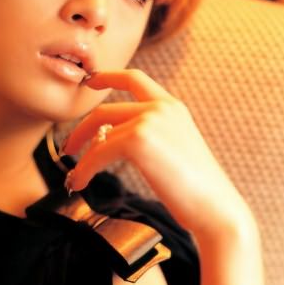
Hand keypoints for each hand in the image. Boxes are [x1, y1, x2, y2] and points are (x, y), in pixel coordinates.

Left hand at [62, 69, 255, 239]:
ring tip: (74, 176)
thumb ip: (150, 138)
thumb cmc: (197, 191)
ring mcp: (150, 120)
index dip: (108, 76)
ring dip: (81, 156)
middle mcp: (161, 107)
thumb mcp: (175, 152)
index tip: (90, 82)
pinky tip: (80, 184)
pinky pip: (98, 152)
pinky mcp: (138, 139)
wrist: (215, 208)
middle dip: (81, 129)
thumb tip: (111, 141)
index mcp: (173, 107)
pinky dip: (84, 169)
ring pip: (99, 132)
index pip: (135, 79)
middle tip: (68, 149)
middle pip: (106, 109)